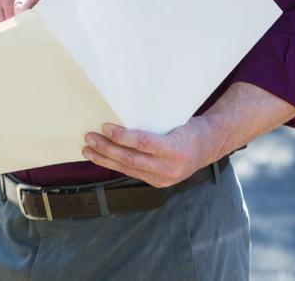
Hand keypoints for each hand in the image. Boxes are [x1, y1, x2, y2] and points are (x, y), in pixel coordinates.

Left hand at [81, 120, 219, 187]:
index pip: (144, 143)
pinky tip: (101, 158)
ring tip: (88, 150)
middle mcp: (170, 168)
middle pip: (131, 159)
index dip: (122, 136)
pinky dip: (114, 165)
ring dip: (104, 159)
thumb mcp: (175, 122)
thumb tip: (120, 113)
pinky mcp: (158, 183)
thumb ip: (152, 124)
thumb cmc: (187, 128)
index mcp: (176, 150)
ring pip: (128, 169)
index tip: (105, 127)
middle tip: (90, 137)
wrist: (206, 147)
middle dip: (107, 148)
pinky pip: (132, 173)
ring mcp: (164, 179)